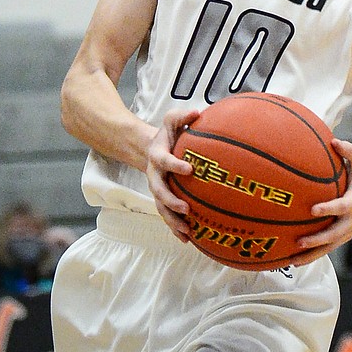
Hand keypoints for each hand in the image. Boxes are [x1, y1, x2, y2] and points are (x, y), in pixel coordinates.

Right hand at [145, 108, 200, 241]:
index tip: (190, 169)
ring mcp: (157, 189)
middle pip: (158, 192)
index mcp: (157, 156)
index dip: (175, 165)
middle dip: (171, 202)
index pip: (164, 160)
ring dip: (173, 221)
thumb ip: (182, 115)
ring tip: (187, 232)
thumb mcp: (172, 119)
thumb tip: (199, 112)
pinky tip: (188, 240)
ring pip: (162, 208)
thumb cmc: (169, 134)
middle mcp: (154, 175)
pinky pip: (168, 216)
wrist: (152, 149)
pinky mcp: (163, 200)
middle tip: (186, 209)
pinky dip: (176, 228)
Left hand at [282, 138, 351, 266]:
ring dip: (312, 254)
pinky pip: (326, 248)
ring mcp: (348, 231)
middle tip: (299, 241)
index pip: (343, 206)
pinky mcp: (342, 237)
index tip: (313, 210)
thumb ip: (349, 150)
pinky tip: (292, 260)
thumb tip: (333, 141)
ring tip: (291, 260)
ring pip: (330, 247)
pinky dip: (311, 255)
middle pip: (336, 234)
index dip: (329, 209)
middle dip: (318, 240)